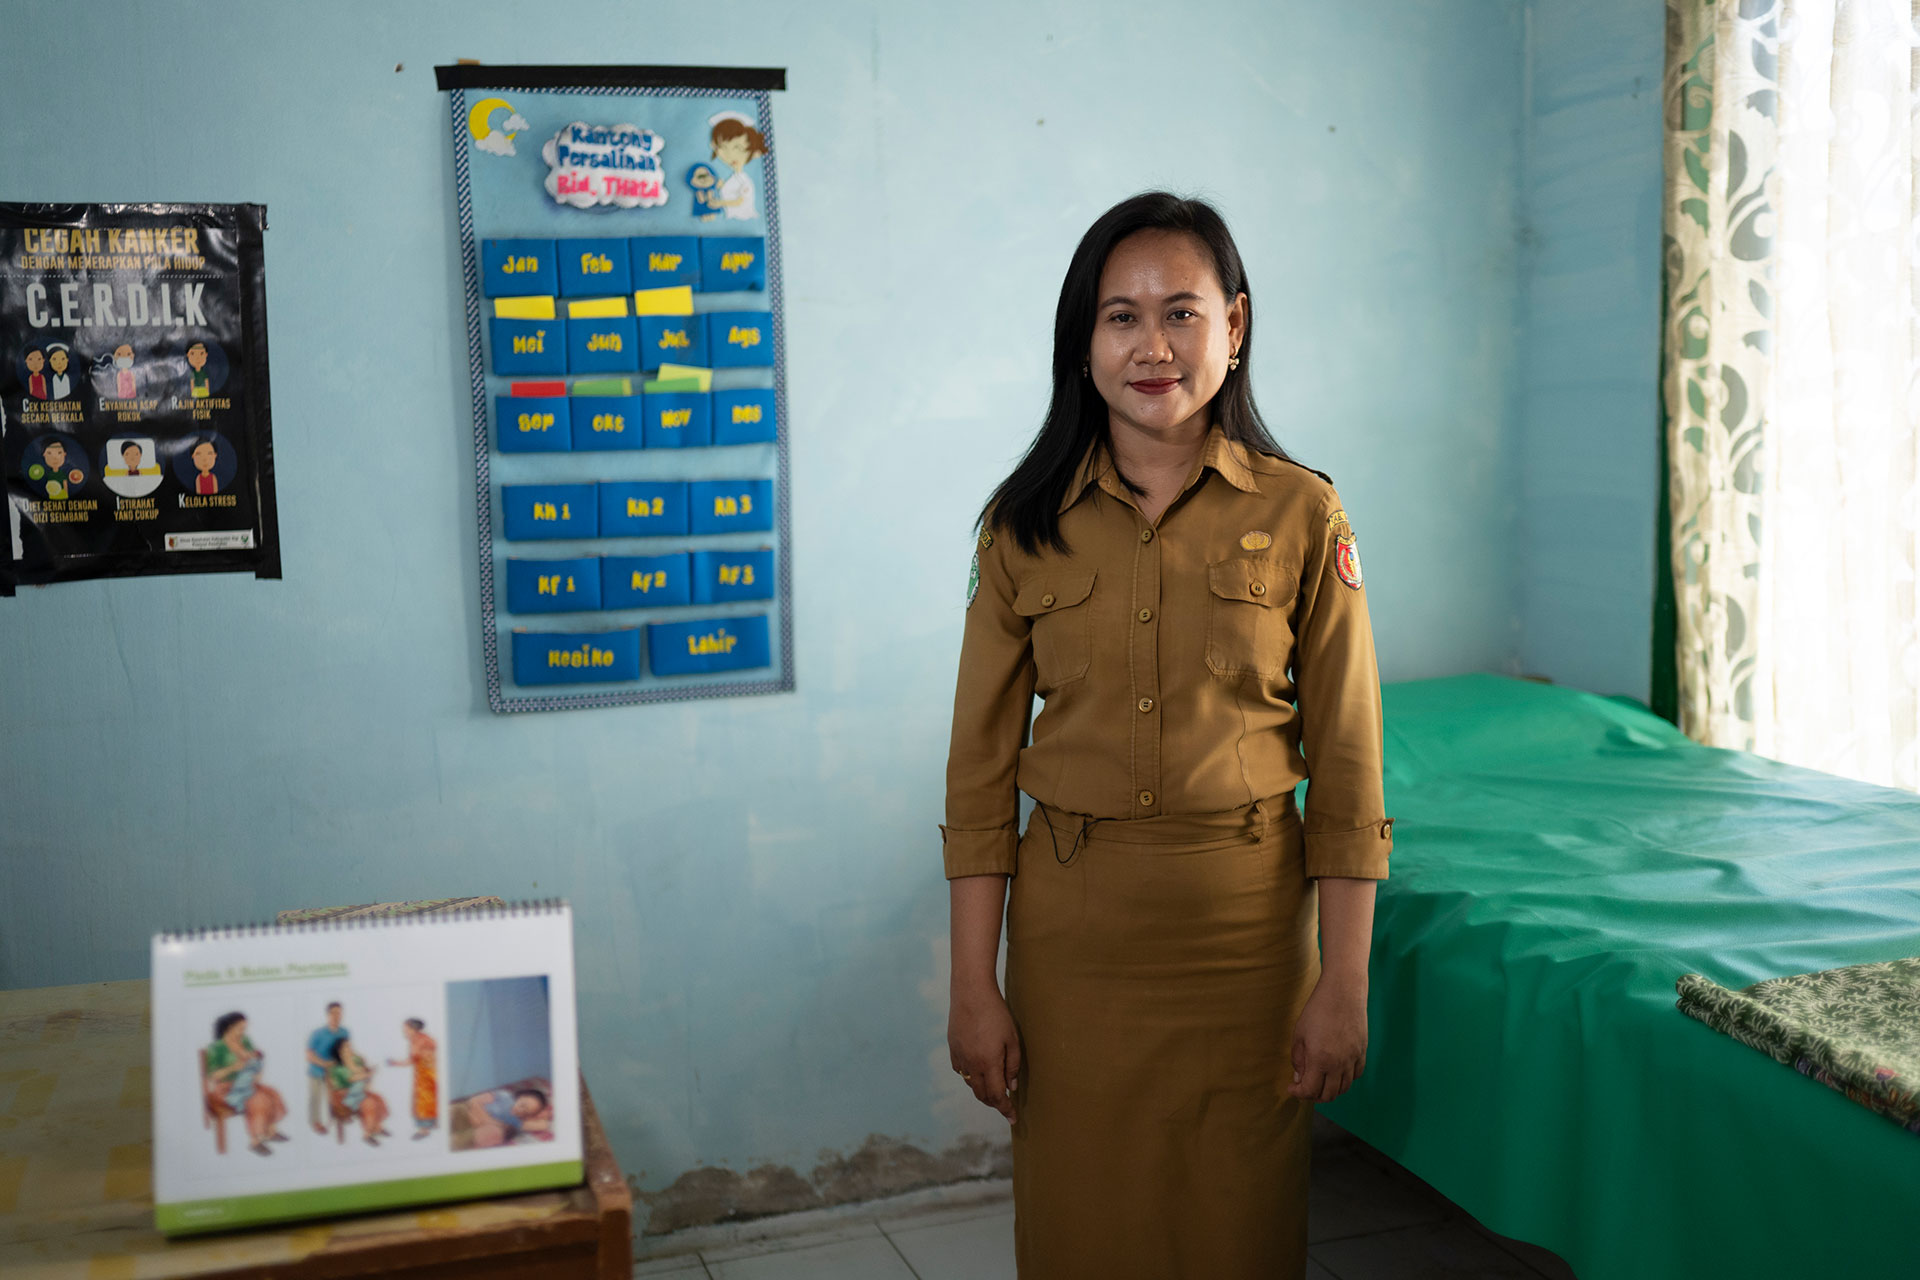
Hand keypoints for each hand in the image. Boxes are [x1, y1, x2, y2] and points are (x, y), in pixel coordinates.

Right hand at [948, 983, 1021, 1121]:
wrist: (971, 993)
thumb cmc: (996, 1013)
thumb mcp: (1012, 1039)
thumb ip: (1012, 1065)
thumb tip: (1011, 1087)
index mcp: (988, 1063)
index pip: (997, 1095)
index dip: (1005, 1109)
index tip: (1013, 1118)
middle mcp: (971, 1064)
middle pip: (982, 1094)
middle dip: (994, 1103)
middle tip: (1006, 1105)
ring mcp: (959, 1057)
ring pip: (970, 1084)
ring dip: (983, 1091)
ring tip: (994, 1089)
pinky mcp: (952, 1049)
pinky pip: (961, 1071)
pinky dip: (971, 1078)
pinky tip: (978, 1072)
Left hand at [1288, 974, 1367, 1102]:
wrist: (1343, 992)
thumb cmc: (1318, 1009)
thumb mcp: (1299, 1033)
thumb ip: (1298, 1059)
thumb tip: (1299, 1077)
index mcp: (1320, 1060)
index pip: (1309, 1090)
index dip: (1298, 1093)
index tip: (1291, 1088)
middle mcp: (1339, 1064)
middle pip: (1328, 1095)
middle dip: (1313, 1096)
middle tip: (1304, 1088)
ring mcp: (1353, 1059)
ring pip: (1344, 1088)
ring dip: (1330, 1090)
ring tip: (1319, 1082)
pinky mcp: (1362, 1053)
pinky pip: (1356, 1075)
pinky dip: (1345, 1080)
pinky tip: (1335, 1072)